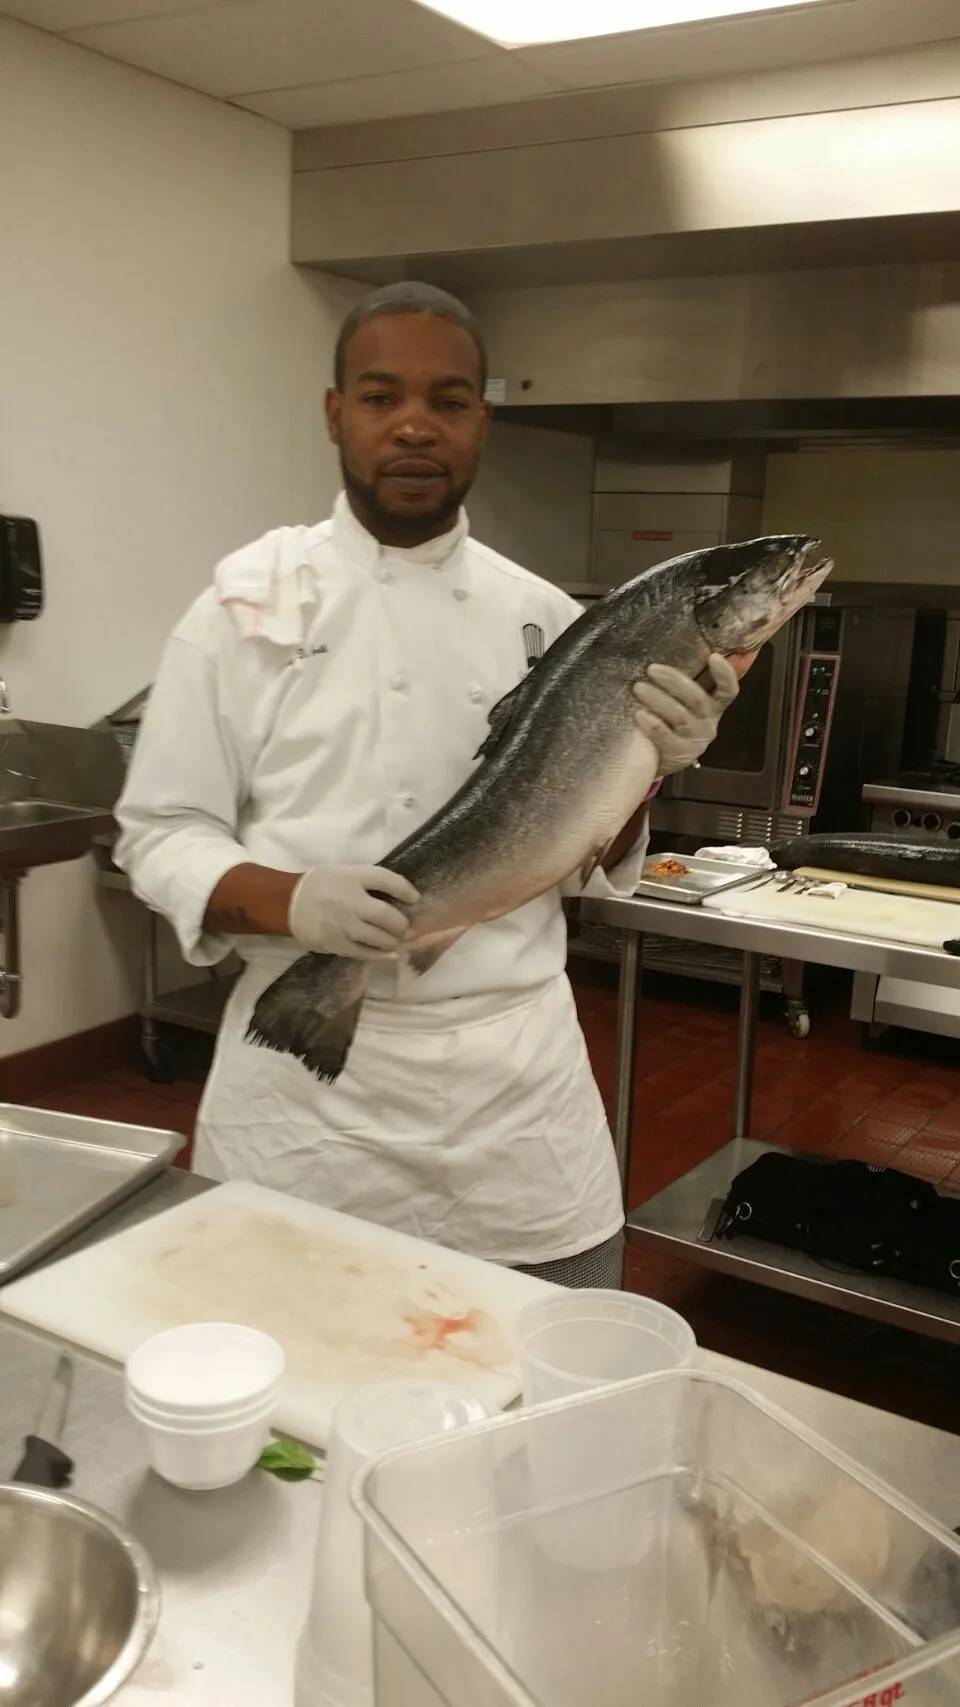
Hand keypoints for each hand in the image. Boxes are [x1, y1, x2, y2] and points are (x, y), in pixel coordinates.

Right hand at [288, 863, 418, 958]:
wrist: (290, 903)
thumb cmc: (324, 885)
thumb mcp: (348, 872)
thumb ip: (373, 880)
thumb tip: (407, 895)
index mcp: (351, 878)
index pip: (385, 880)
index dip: (405, 890)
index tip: (414, 899)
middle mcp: (348, 901)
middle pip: (386, 915)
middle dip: (401, 924)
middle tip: (404, 927)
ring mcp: (342, 925)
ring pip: (378, 938)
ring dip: (392, 940)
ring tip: (395, 939)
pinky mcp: (336, 944)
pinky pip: (364, 953)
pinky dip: (380, 954)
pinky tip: (389, 953)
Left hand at [632, 654, 739, 776]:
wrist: (661, 757)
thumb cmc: (674, 718)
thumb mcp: (687, 698)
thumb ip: (700, 675)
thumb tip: (724, 648)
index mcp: (715, 704)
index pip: (728, 689)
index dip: (725, 674)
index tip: (714, 656)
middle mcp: (708, 722)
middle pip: (696, 699)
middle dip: (674, 681)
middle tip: (651, 668)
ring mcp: (694, 740)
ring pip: (679, 717)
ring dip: (658, 699)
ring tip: (638, 687)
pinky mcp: (678, 755)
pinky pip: (666, 738)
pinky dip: (654, 725)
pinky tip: (639, 714)